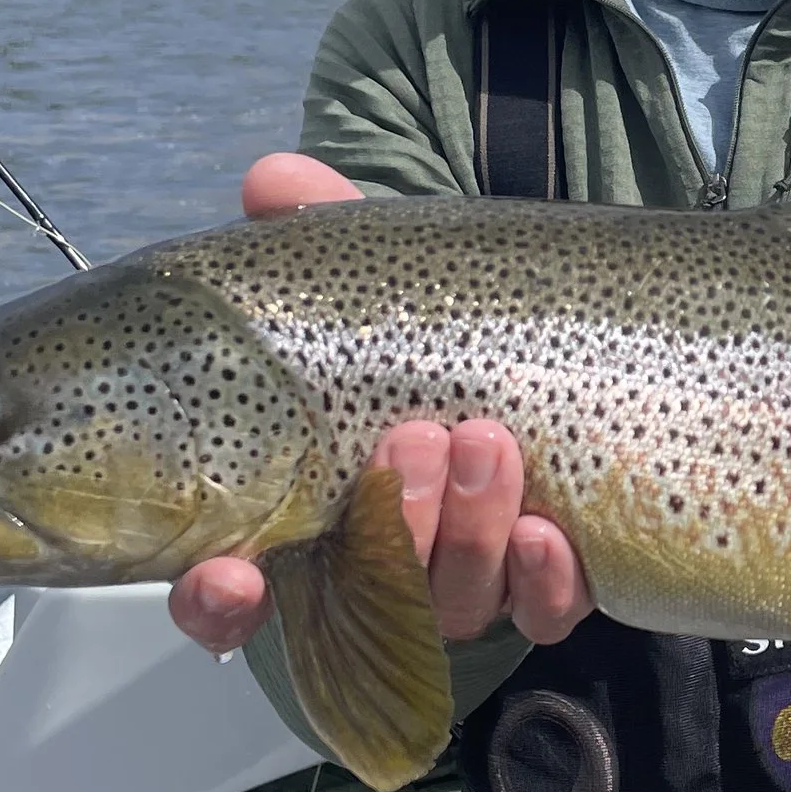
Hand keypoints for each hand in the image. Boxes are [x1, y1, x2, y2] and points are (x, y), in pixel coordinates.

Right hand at [168, 157, 594, 658]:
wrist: (570, 349)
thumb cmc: (434, 326)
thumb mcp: (380, 278)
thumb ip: (321, 234)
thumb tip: (271, 178)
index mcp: (305, 515)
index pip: (237, 593)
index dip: (221, 601)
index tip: (227, 576)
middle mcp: (377, 567)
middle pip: (364, 592)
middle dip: (390, 524)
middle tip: (412, 438)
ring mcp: (463, 584)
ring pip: (454, 600)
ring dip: (467, 531)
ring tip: (487, 441)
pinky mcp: (546, 590)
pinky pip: (542, 612)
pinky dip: (542, 581)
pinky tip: (551, 535)